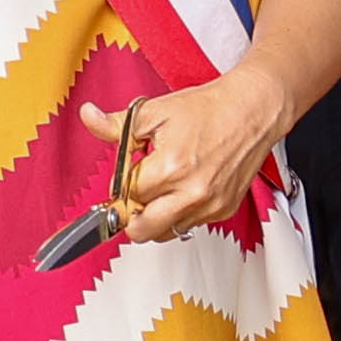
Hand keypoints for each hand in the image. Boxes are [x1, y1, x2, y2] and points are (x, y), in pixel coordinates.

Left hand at [85, 65, 295, 245]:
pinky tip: (184, 188)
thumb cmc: (208, 108)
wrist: (252, 110)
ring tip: (161, 189)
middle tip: (134, 195)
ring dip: (157, 217)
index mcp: (170, 167)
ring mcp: (210, 204)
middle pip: (142, 230)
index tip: (124, 181)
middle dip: (131, 215)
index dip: (120, 188)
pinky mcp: (224, 209)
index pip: (126, 198)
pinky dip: (181, 212)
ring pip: (166, 232)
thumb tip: (88, 118)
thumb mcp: (154, 111)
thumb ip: (116, 125)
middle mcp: (192, 192)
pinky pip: (190, 224)